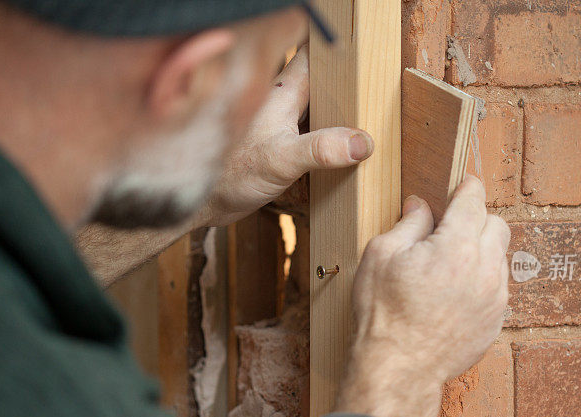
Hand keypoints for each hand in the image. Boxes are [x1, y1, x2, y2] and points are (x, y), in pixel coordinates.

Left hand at [201, 45, 373, 226]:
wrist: (208, 204)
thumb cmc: (232, 175)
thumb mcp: (281, 160)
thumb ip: (321, 149)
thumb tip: (359, 142)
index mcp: (282, 92)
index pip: (313, 54)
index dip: (335, 48)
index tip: (361, 48)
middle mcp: (282, 102)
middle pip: (321, 78)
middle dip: (344, 79)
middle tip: (373, 84)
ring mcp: (282, 123)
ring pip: (317, 103)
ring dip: (339, 107)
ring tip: (367, 113)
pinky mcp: (283, 144)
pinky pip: (314, 129)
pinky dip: (330, 133)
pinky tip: (344, 145)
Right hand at [335, 176, 509, 416]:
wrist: (399, 368)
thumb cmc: (384, 314)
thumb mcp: (382, 256)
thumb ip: (408, 224)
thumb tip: (421, 206)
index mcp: (457, 246)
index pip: (474, 200)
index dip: (467, 187)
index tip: (462, 185)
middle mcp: (485, 269)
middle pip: (497, 224)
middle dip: (476, 219)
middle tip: (449, 229)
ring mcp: (496, 297)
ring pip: (500, 257)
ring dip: (480, 252)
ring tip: (447, 267)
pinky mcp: (496, 320)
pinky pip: (497, 288)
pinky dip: (481, 282)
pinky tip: (453, 294)